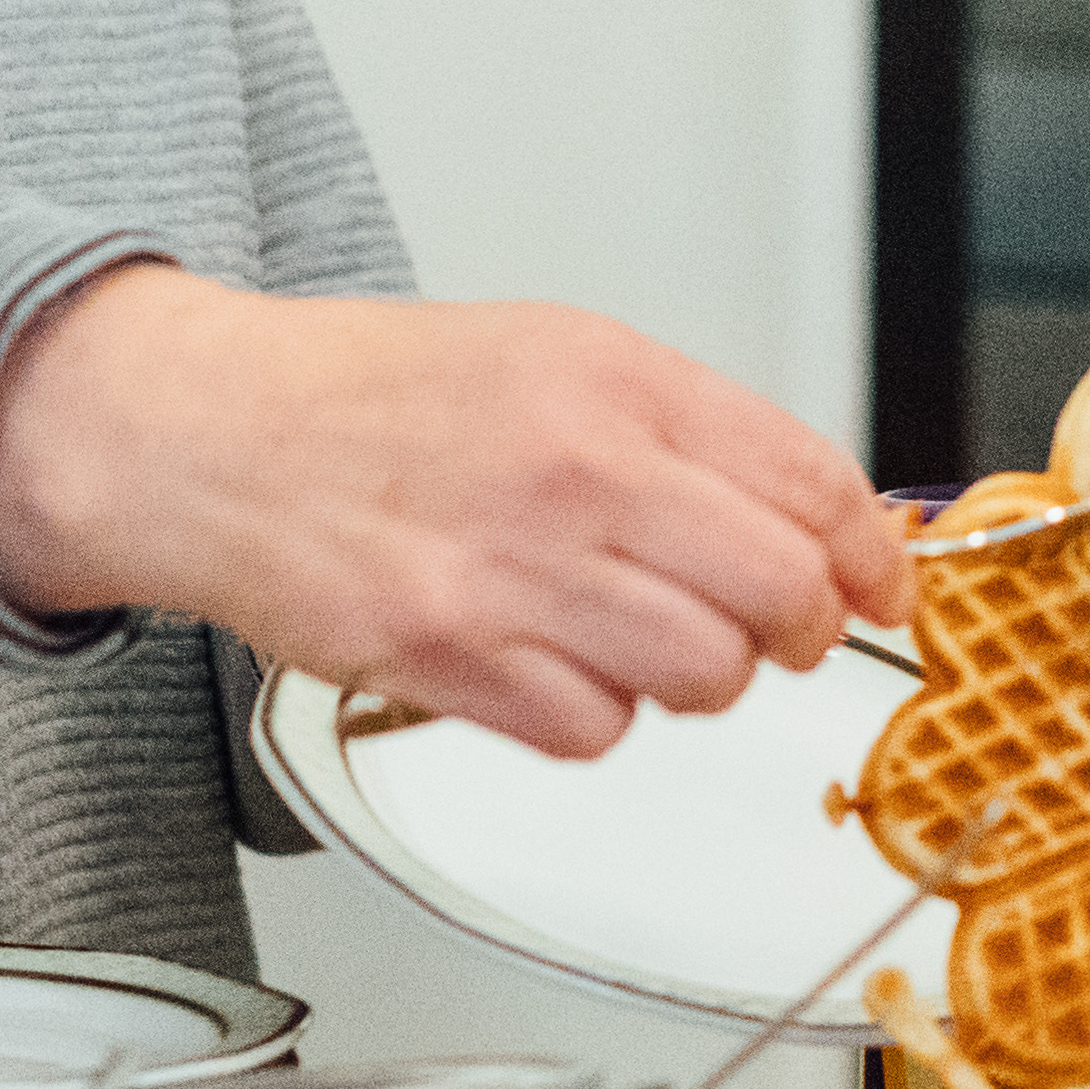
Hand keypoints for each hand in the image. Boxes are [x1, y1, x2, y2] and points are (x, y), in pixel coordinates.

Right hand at [0, 267, 912, 756]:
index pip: (811, 481)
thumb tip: (824, 518)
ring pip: (704, 677)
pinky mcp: (449, 657)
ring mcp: (512, 570)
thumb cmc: (371, 397)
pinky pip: (596, 732)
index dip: (871, 552)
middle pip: (781, 592)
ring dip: (696, 679)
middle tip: (779, 630)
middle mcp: (575, 470)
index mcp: (615, 381)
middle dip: (801, 629)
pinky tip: (547, 665)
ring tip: (640, 640)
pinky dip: (592, 717)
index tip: (881, 585)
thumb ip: (689, 431)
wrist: (209, 433)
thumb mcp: (553, 357)